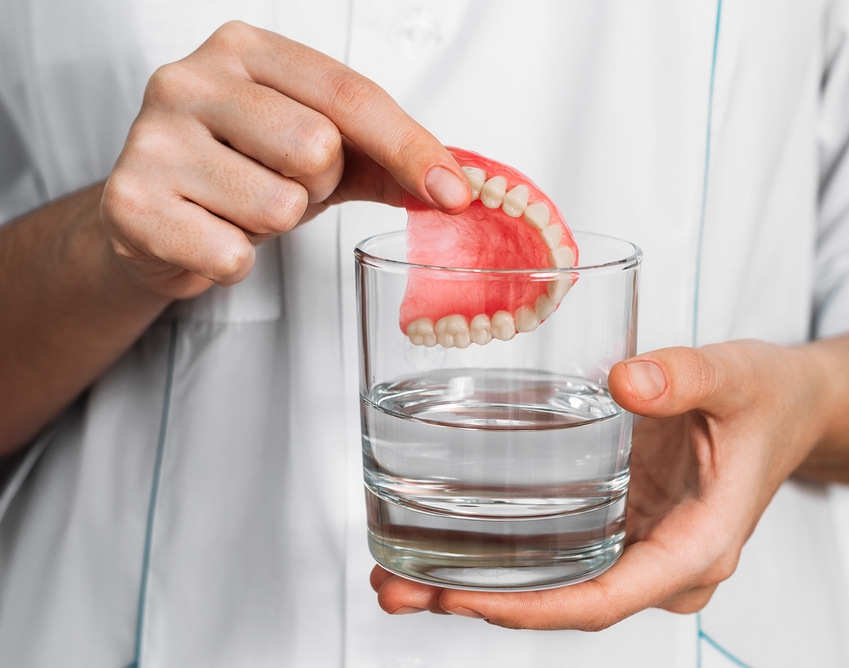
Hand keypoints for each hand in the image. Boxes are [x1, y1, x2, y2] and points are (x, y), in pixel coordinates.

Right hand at [101, 21, 470, 299]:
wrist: (151, 216)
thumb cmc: (241, 170)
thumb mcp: (317, 149)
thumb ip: (386, 157)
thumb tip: (457, 185)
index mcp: (246, 51)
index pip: (350, 94)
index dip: (410, 147)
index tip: (453, 192)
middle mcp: (190, 79)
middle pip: (317, 147)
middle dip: (318, 185)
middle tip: (281, 184)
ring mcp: (152, 138)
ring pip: (277, 205)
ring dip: (274, 225)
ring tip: (241, 209)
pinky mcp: (130, 202)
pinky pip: (232, 254)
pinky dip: (234, 261)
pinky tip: (209, 235)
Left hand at [370, 340, 826, 628]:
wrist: (790, 405)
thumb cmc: (769, 398)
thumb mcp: (736, 377)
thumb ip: (685, 376)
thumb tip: (623, 382)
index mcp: (698, 545)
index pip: (607, 598)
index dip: (534, 607)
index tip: (467, 600)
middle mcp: (665, 561)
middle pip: (565, 601)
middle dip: (481, 602)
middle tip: (398, 589)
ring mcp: (641, 546)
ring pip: (555, 584)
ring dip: (478, 585)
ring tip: (395, 575)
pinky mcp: (622, 523)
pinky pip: (560, 552)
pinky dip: (504, 553)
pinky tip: (446, 540)